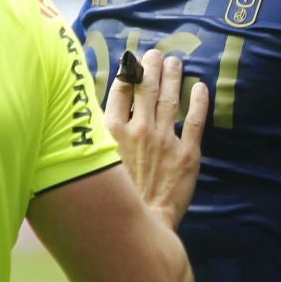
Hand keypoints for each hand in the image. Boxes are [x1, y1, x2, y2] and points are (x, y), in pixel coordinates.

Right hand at [102, 48, 208, 229]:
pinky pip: (195, 120)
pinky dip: (198, 100)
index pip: (119, 90)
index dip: (127, 71)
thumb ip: (91, 140)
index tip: (132, 61)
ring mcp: (163, 140)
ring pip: (170, 98)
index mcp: (110, 132)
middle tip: (158, 53)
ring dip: (173, 76)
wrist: (140, 228)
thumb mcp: (91, 165)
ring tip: (176, 62)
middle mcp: (137, 130)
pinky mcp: (187, 154)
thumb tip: (81, 121)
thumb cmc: (112, 201)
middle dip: (153, 66)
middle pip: (146, 88)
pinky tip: (200, 87)